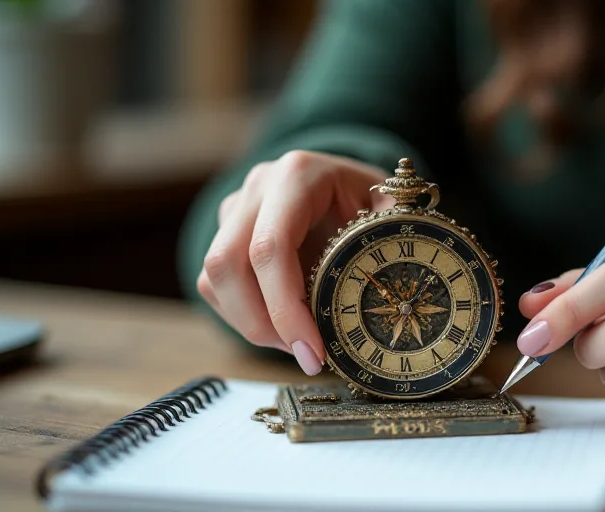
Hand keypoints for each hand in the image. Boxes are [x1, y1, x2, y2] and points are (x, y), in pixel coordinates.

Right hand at [196, 150, 393, 374]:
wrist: (348, 182)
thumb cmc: (371, 200)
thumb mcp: (391, 211)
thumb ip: (390, 243)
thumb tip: (391, 296)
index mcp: (298, 175)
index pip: (271, 246)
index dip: (285, 307)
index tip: (312, 352)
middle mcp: (258, 187)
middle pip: (227, 264)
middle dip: (262, 324)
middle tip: (305, 357)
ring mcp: (235, 208)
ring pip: (213, 278)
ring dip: (252, 325)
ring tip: (299, 345)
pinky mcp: (224, 233)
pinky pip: (214, 286)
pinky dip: (244, 318)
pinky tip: (283, 329)